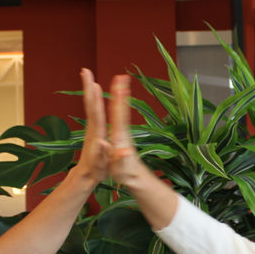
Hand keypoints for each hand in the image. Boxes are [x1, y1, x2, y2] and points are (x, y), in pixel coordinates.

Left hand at [75, 68, 110, 184]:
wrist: (85, 175)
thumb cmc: (96, 171)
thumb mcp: (100, 165)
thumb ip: (101, 154)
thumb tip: (102, 142)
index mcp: (96, 134)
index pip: (96, 113)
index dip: (96, 99)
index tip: (95, 84)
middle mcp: (92, 127)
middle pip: (90, 103)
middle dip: (88, 87)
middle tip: (85, 71)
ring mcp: (91, 127)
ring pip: (90, 104)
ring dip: (88, 88)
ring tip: (87, 74)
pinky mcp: (93, 128)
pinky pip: (92, 108)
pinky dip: (92, 97)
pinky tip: (93, 89)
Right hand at [106, 73, 178, 228]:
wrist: (136, 177)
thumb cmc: (126, 174)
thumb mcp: (122, 170)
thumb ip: (121, 161)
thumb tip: (122, 152)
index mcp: (120, 138)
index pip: (119, 116)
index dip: (119, 102)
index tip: (120, 87)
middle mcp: (122, 131)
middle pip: (121, 108)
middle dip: (121, 92)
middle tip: (121, 76)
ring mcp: (123, 131)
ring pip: (120, 110)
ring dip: (120, 95)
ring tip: (121, 81)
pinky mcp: (122, 134)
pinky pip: (119, 114)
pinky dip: (118, 104)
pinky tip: (118, 97)